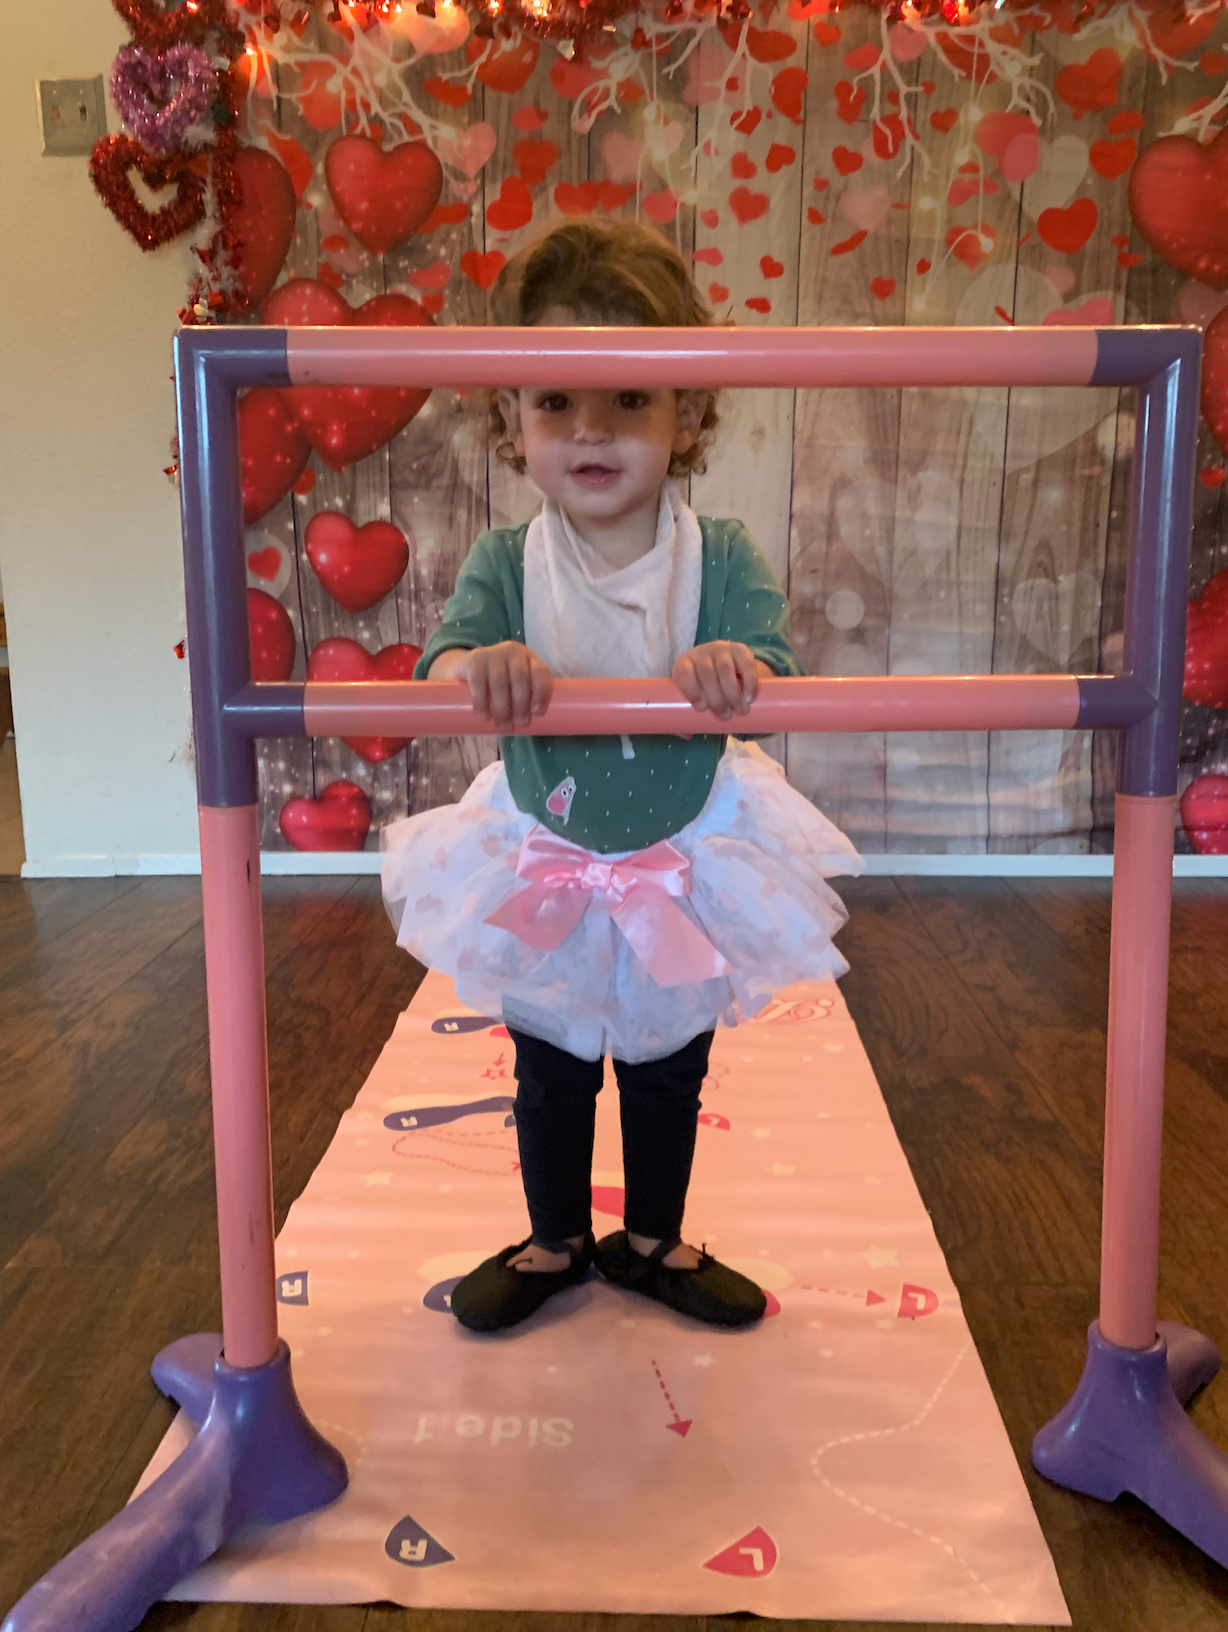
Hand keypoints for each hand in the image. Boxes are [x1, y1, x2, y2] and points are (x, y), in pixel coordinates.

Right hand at [434, 641, 552, 729]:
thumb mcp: (515, 683)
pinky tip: (485, 716)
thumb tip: (530, 725)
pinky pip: (478, 681)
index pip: (540, 671)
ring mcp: (492, 653)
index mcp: (528, 657)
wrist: (467, 666)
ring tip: (502, 725)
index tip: (537, 713)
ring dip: (502, 707)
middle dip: (521, 704)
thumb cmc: (499, 681)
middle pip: (520, 677)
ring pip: (500, 680)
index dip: (541, 692)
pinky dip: (482, 701)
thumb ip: (525, 697)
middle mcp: (512, 651)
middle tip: (519, 724)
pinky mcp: (473, 660)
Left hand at [672, 641, 764, 721]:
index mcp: (684, 664)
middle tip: (725, 716)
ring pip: (725, 669)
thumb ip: (686, 714)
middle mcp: (701, 653)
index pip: (684, 672)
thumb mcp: (693, 695)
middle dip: (716, 697)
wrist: (725, 662)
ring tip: (740, 710)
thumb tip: (687, 734)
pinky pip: (746, 663)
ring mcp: (721, 649)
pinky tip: (750, 697)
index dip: (691, 689)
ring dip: (733, 692)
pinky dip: (749, 682)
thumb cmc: (703, 685)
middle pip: (707, 673)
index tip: (701, 708)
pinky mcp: (740, 649)